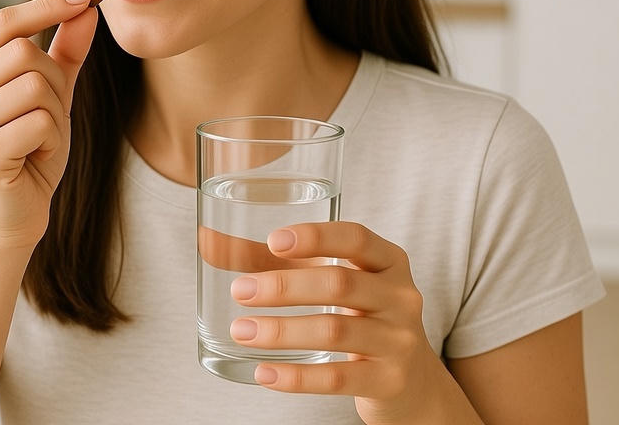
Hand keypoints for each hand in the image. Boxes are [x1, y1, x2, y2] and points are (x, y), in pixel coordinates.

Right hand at [0, 0, 98, 249]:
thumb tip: (87, 6)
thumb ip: (64, 53)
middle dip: (54, 83)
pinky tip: (34, 159)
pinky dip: (52, 141)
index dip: (46, 6)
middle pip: (24, 53)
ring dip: (55, 115)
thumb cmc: (26, 155)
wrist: (8, 220)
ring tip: (37, 141)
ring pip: (35, 85)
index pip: (3, 22)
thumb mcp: (49, 97)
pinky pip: (40, 121)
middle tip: (46, 118)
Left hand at [210, 221, 442, 423]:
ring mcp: (399, 340)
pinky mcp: (389, 381)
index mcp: (388, 261)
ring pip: (334, 332)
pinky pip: (338, 378)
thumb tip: (207, 241)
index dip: (316, 236)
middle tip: (239, 291)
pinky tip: (264, 372)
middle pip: (339, 284)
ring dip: (281, 331)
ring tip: (240, 331)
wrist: (411, 382)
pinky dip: (296, 377)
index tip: (273, 240)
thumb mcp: (328, 282)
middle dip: (284, 286)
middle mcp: (401, 296)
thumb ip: (273, 261)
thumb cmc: (357, 316)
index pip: (356, 237)